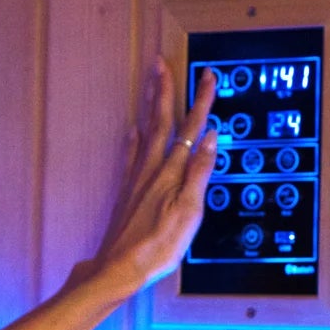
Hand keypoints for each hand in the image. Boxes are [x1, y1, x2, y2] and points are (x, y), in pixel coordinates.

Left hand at [82, 58, 218, 298]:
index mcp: (171, 172)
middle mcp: (151, 169)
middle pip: (161, 121)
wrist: (118, 267)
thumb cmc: (157, 246)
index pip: (191, 128)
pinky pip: (131, 155)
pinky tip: (131, 130)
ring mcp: (137, 178)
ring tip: (150, 84)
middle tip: (161, 63)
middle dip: (164, 91)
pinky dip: (133, 139)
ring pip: (145, 132)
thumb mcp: (189, 211)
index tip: (207, 76)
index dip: (200, 101)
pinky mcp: (127, 191)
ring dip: (149, 106)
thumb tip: (211, 137)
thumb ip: (199, 172)